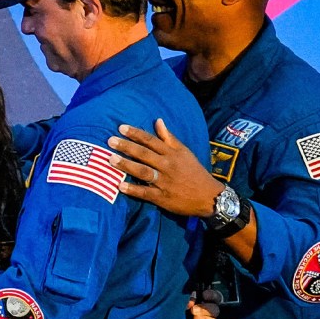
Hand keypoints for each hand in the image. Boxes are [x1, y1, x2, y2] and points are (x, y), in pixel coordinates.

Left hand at [109, 120, 224, 217]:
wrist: (209, 196)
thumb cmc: (194, 171)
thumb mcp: (185, 152)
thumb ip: (169, 138)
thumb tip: (158, 121)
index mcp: (172, 153)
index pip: (151, 140)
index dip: (136, 133)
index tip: (121, 128)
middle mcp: (167, 165)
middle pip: (144, 154)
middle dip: (127, 147)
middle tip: (110, 141)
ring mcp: (164, 182)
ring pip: (143, 171)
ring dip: (127, 165)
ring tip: (111, 159)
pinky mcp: (162, 197)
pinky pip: (145, 193)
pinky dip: (133, 189)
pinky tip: (120, 186)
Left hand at [189, 290, 220, 318]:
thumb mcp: (180, 309)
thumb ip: (188, 303)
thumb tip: (192, 299)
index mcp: (203, 305)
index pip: (214, 297)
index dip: (211, 295)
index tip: (204, 295)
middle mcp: (207, 316)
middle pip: (215, 310)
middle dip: (205, 309)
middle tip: (194, 310)